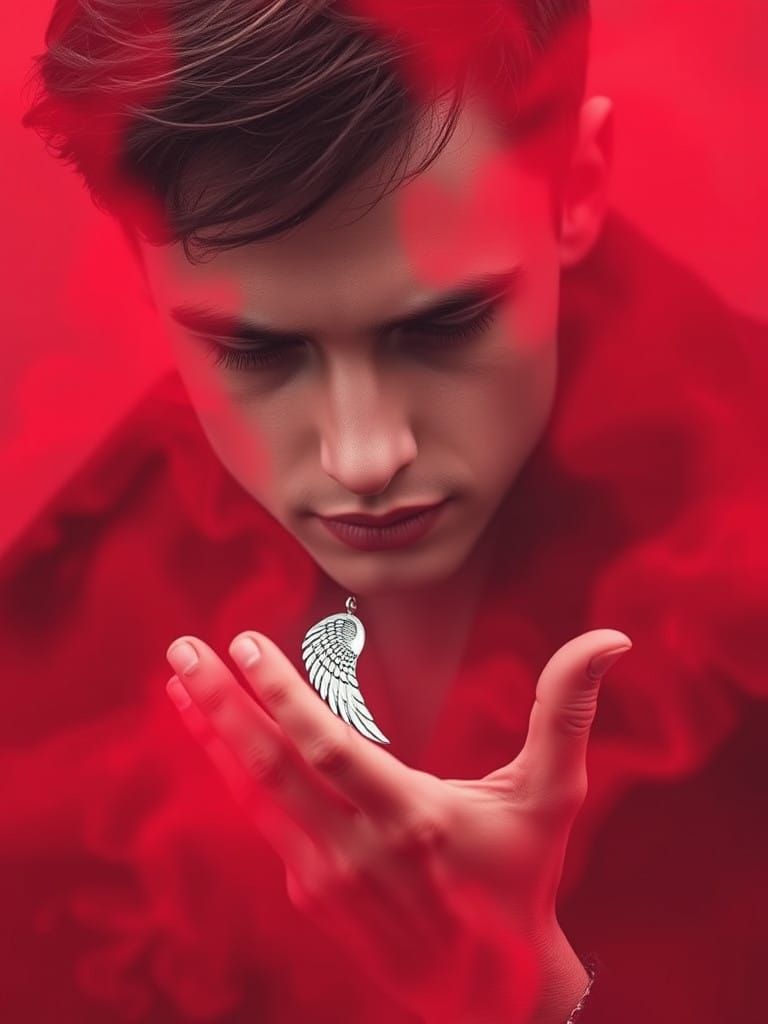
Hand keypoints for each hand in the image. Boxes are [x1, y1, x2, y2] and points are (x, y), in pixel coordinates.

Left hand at [164, 627, 630, 1022]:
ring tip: (182, 683)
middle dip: (221, 704)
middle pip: (270, 767)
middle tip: (180, 651)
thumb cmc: (521, 880)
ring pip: (254, 794)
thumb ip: (566, 711)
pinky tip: (218, 736)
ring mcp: (326, 874)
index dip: (281, 694)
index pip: (328, 747)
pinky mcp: (310, 890)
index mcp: (413, 817)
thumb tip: (609, 640)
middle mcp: (357, 847)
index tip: (244, 643)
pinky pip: (263, 817)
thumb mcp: (551, 796)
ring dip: (214, 734)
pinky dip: (234, 771)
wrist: (489, 992)